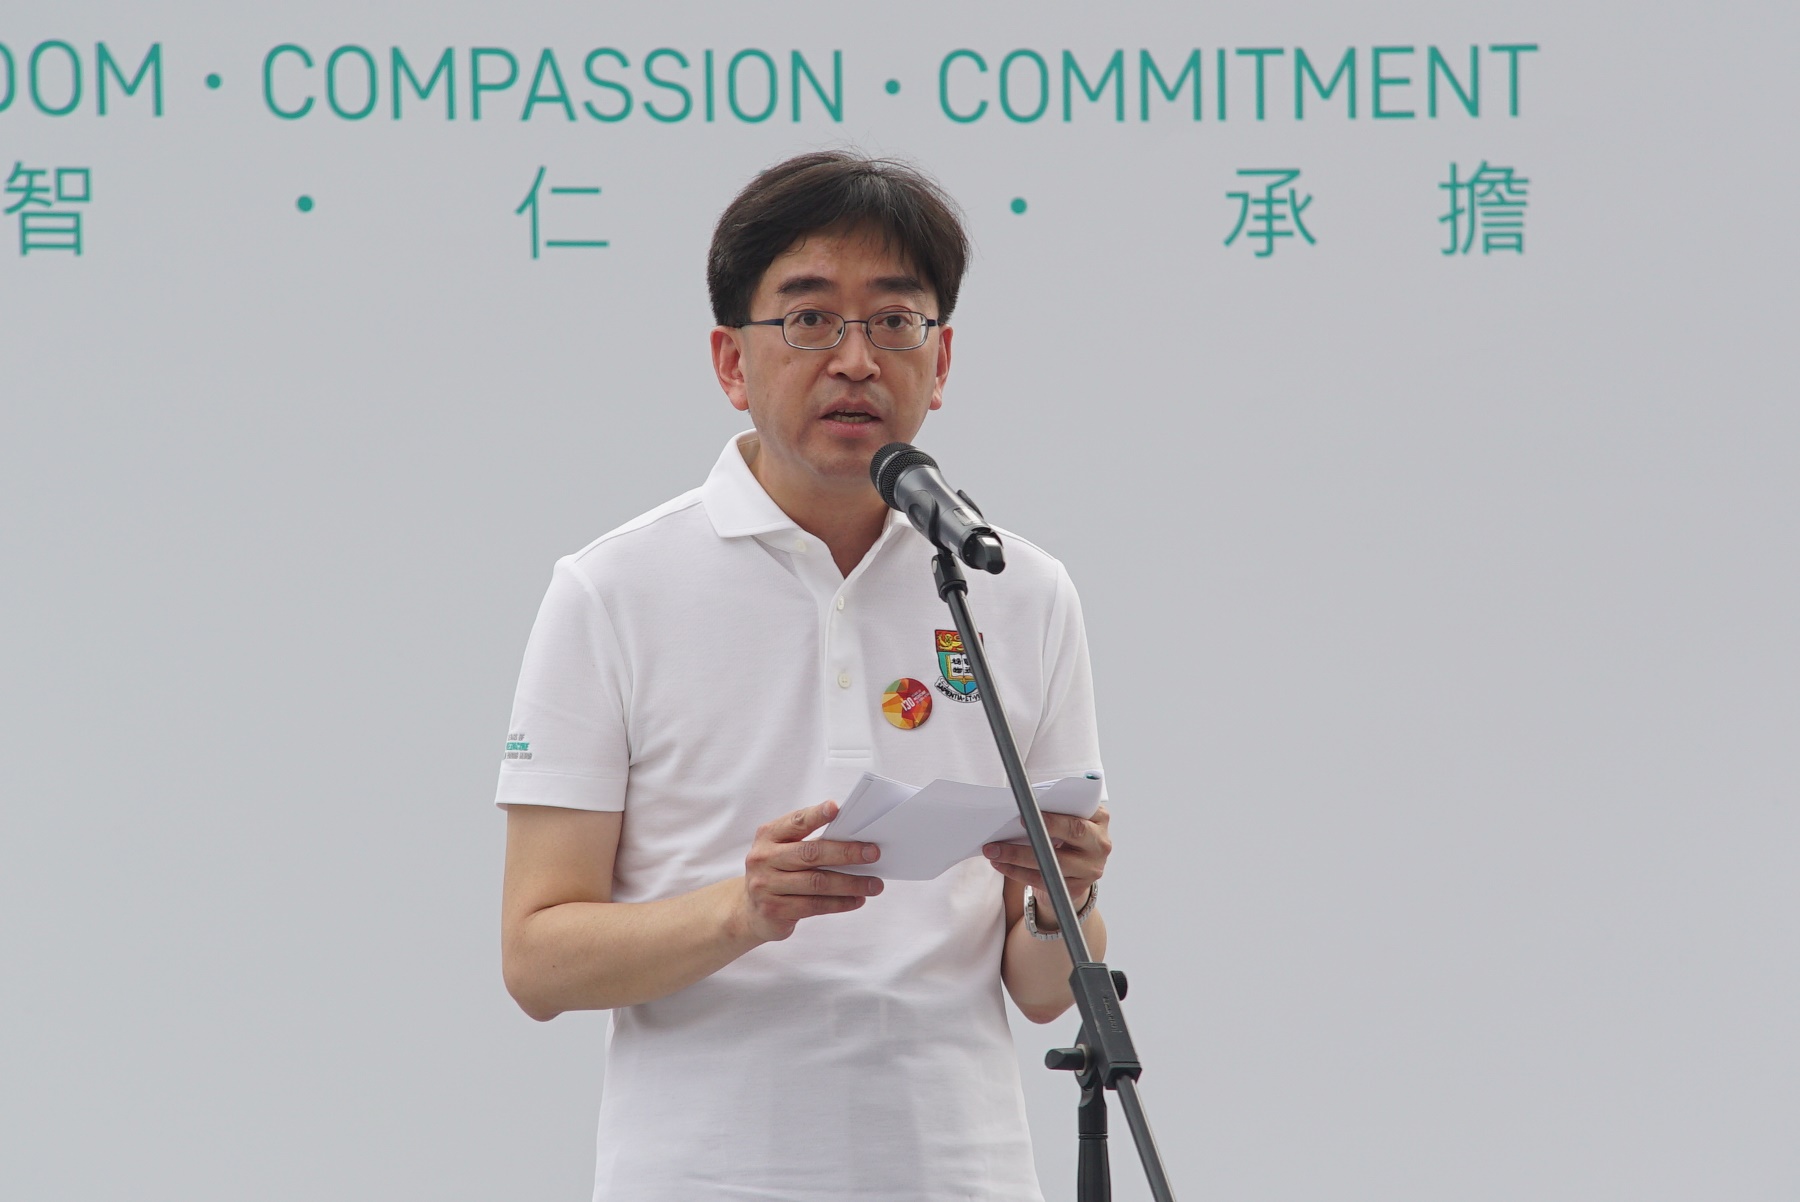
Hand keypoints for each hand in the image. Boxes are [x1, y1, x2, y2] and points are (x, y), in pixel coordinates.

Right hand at [739, 800, 882, 942]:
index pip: (796, 822)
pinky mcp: (774, 910)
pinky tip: (857, 899)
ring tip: (875, 884)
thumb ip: (810, 842)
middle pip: (810, 854)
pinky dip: (840, 903)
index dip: (816, 815)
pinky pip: (814, 905)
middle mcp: (763, 858)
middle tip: (873, 853)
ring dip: (851, 883)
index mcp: (768, 835)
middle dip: (846, 852)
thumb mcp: (785, 850)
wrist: (750, 910)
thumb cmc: (779, 871)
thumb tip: (856, 841)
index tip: (837, 808)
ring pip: (817, 883)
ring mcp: (766, 886)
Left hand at [982, 805, 1111, 920]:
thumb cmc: (1066, 834)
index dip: (1052, 818)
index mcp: (1099, 820)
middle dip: (1034, 835)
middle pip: (1069, 837)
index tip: (1025, 814)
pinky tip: (1001, 864)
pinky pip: (1043, 880)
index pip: (1077, 815)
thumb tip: (1021, 807)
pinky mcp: (1076, 888)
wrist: (1076, 868)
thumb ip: (1055, 810)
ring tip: (993, 851)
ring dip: (1017, 856)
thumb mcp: (1067, 817)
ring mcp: (1090, 869)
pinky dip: (1018, 872)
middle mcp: (1100, 845)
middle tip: (1003, 836)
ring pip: (1052, 863)